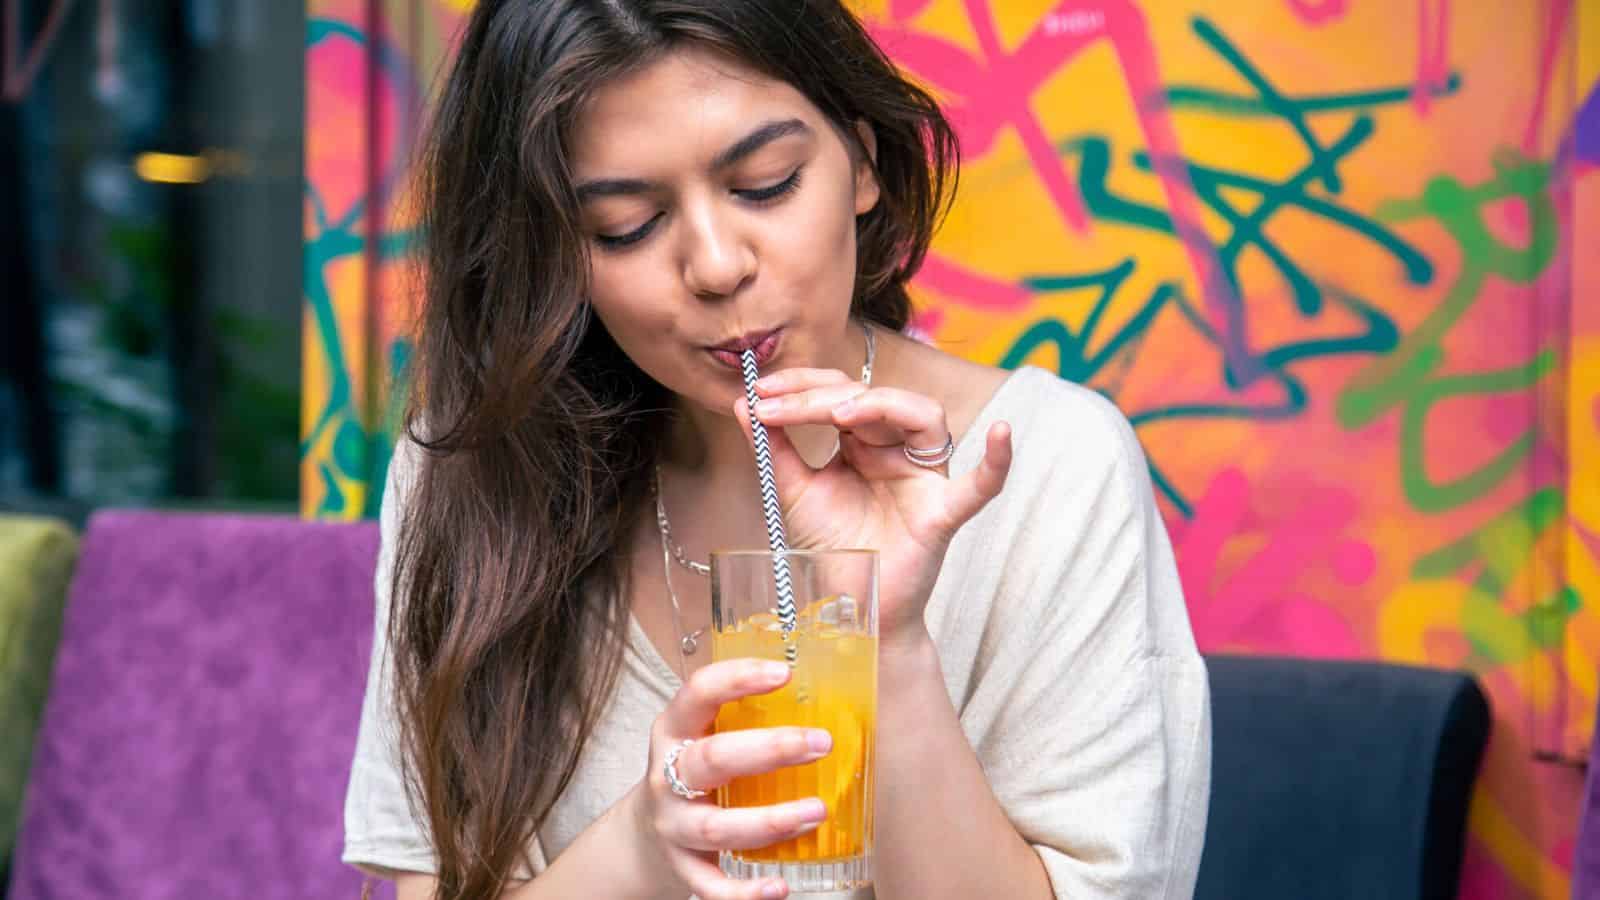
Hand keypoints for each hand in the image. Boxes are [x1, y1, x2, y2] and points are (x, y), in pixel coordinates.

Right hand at [630, 658, 834, 899]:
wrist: (643, 831)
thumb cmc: (696, 771)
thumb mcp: (705, 735)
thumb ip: (748, 719)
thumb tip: (836, 698)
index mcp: (675, 729)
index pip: (699, 693)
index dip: (738, 678)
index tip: (785, 672)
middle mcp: (667, 775)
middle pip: (713, 759)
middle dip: (771, 750)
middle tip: (822, 743)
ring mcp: (672, 823)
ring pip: (716, 826)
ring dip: (770, 821)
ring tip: (817, 811)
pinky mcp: (681, 866)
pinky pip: (711, 885)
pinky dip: (745, 891)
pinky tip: (781, 887)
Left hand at [736, 367, 1012, 647]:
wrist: (850, 610)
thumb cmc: (832, 549)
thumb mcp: (794, 491)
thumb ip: (773, 448)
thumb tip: (741, 402)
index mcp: (865, 442)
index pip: (841, 393)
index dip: (802, 386)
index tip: (757, 390)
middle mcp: (899, 451)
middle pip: (874, 398)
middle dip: (822, 396)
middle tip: (777, 404)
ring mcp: (924, 480)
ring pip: (924, 417)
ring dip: (881, 405)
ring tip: (838, 413)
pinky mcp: (941, 516)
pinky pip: (978, 488)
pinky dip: (996, 463)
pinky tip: (1003, 434)